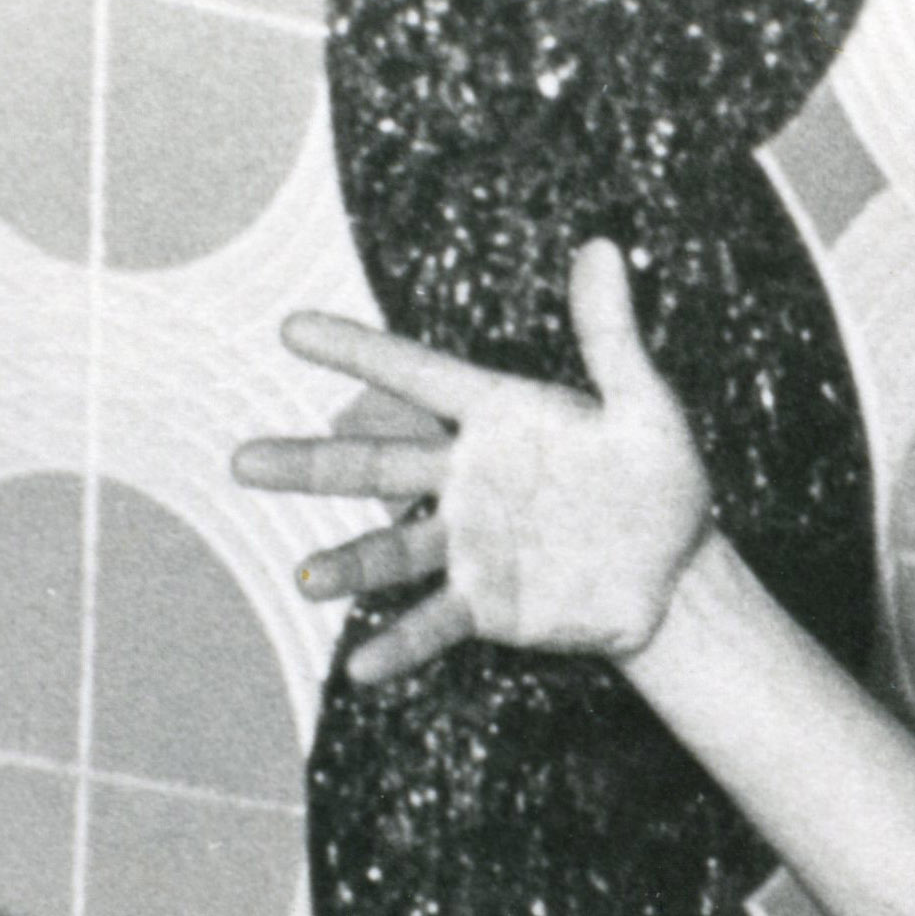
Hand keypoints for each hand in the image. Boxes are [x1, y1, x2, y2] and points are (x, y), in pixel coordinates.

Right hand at [240, 240, 713, 686]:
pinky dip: (401, 644)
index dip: (357, 353)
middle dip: (310, 464)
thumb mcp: (645, 409)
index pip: (416, 374)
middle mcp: (467, 477)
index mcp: (497, 416)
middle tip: (241, 462)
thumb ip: (611, 338)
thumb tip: (600, 247)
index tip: (292, 329)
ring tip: (305, 579)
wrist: (674, 573)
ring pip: (394, 549)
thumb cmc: (658, 481)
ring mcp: (471, 543)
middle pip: (376, 465)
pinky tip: (361, 668)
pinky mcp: (489, 602)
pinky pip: (435, 621)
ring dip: (348, 564)